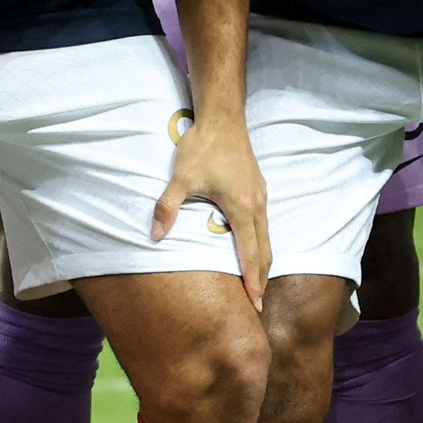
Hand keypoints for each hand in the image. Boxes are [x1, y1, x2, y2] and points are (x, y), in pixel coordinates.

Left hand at [152, 109, 271, 308]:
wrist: (223, 118)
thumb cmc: (203, 147)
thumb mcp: (180, 178)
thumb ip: (167, 207)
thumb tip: (154, 235)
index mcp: (241, 208)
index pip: (250, 253)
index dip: (252, 280)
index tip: (254, 302)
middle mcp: (257, 205)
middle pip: (265, 250)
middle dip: (262, 278)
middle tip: (258, 304)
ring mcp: (261, 196)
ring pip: (268, 237)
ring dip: (264, 261)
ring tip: (258, 282)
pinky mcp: (258, 188)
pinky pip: (265, 223)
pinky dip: (263, 243)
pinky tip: (255, 248)